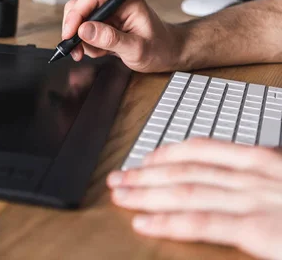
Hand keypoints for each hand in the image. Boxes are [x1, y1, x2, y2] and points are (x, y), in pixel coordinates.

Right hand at [62, 0, 182, 72]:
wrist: (170, 54)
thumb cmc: (161, 48)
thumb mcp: (136, 47)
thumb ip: (110, 38)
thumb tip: (84, 30)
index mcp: (125, 0)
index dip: (76, 15)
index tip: (70, 33)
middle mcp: (114, 4)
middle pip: (80, 7)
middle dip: (74, 29)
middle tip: (76, 48)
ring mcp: (108, 15)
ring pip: (80, 22)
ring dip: (82, 41)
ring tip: (97, 53)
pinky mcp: (105, 26)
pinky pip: (85, 33)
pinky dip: (88, 45)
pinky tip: (102, 52)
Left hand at [107, 139, 281, 259]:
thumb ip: (260, 183)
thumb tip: (235, 183)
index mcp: (262, 163)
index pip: (203, 150)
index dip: (167, 154)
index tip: (145, 159)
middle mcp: (253, 177)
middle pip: (185, 171)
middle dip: (145, 174)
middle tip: (118, 178)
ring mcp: (253, 201)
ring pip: (185, 192)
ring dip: (146, 193)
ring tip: (121, 196)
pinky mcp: (258, 229)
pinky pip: (202, 223)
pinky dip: (169, 222)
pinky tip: (143, 223)